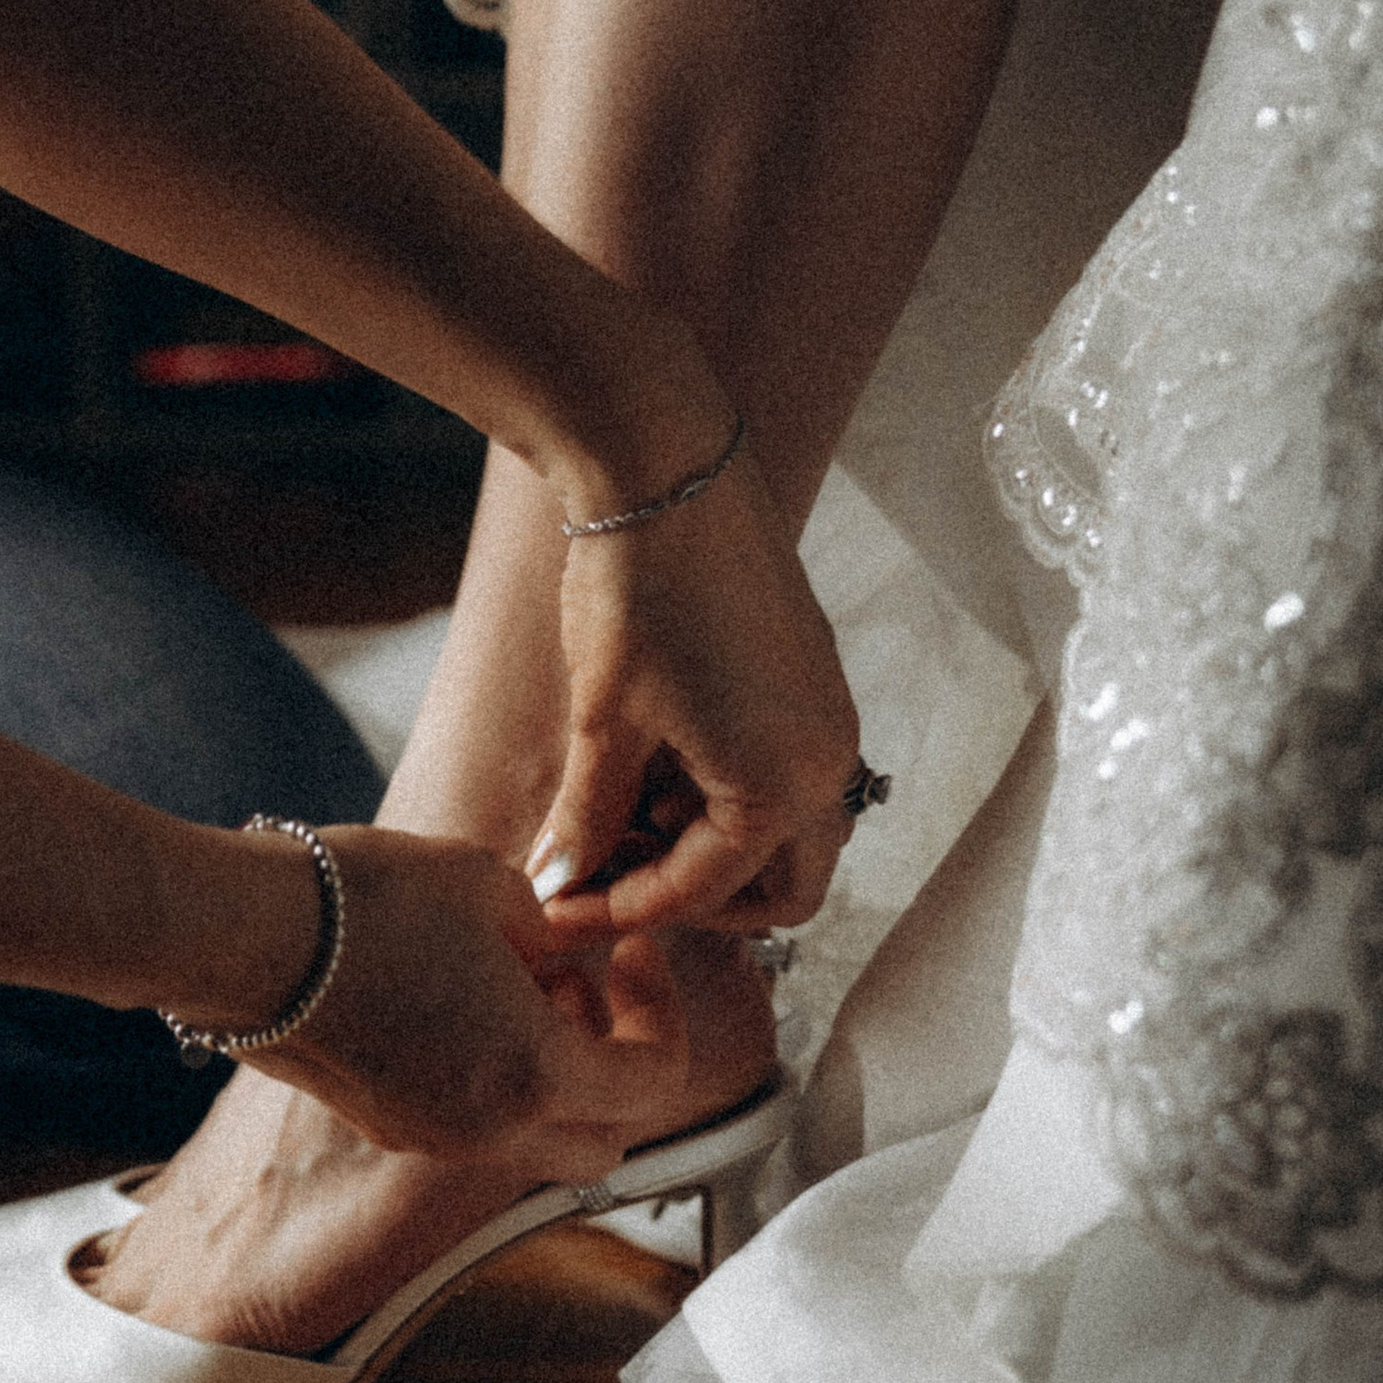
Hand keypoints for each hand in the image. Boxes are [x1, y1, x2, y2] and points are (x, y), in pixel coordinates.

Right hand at [247, 826, 691, 1164]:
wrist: (242, 936)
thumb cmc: (362, 902)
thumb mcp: (487, 883)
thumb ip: (544, 926)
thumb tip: (552, 946)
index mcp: (536, 1074)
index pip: (654, 1081)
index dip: (663, 1013)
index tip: (636, 956)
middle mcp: (490, 1130)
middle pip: (606, 1140)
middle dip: (619, 1068)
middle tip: (596, 987)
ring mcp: (431, 1138)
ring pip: (537, 1140)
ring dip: (556, 1077)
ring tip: (521, 984)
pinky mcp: (384, 1126)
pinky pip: (475, 1126)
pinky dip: (496, 1082)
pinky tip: (463, 1003)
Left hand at [534, 449, 861, 937]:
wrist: (668, 471)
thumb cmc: (635, 595)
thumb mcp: (603, 722)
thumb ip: (589, 816)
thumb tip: (557, 884)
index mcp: (781, 789)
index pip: (699, 894)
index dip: (614, 911)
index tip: (553, 911)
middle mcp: (828, 764)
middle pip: (782, 889)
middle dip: (698, 902)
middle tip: (613, 880)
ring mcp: (829, 721)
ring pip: (789, 836)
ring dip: (714, 849)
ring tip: (626, 815)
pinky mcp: (814, 682)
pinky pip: (786, 776)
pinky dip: (727, 796)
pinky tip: (655, 764)